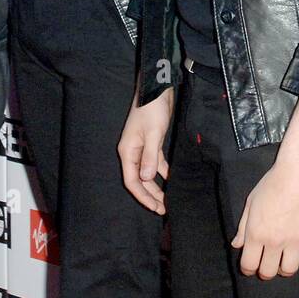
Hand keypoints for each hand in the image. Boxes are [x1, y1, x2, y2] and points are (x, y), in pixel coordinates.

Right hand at [118, 88, 173, 213]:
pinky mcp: (152, 141)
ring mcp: (142, 147)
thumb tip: (146, 178)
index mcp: (128, 151)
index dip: (143, 196)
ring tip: (167, 199)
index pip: (132, 181)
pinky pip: (155, 162)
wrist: (157, 89)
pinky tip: (170, 179)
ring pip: (147, 172)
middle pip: (139, 179)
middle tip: (163, 209)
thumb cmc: (153, 109)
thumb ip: (150, 156)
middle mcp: (132, 151)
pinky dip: (162, 171)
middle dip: (150, 194)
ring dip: (156, 185)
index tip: (156, 208)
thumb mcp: (153, 133)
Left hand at [233, 157, 298, 279]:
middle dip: (265, 273)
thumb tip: (236, 245)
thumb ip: (242, 226)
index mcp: (256, 233)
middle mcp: (274, 241)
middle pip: (268, 272)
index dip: (248, 270)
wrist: (297, 172)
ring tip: (284, 264)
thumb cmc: (270, 184)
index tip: (250, 268)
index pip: (248, 264)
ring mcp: (294, 239)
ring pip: (289, 269)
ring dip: (285, 270)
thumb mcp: (251, 202)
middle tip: (266, 267)